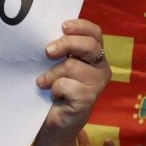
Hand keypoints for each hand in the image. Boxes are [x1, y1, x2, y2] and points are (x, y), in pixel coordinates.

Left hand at [38, 19, 108, 140]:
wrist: (55, 119)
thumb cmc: (55, 86)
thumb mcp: (58, 63)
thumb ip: (59, 49)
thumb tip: (46, 34)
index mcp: (95, 54)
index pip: (95, 33)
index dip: (80, 26)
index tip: (62, 26)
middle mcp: (101, 67)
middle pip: (89, 46)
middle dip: (65, 44)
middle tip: (48, 51)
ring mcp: (97, 84)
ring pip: (72, 66)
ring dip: (52, 74)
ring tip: (44, 82)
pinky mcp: (89, 99)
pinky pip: (66, 85)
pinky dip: (54, 89)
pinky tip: (54, 96)